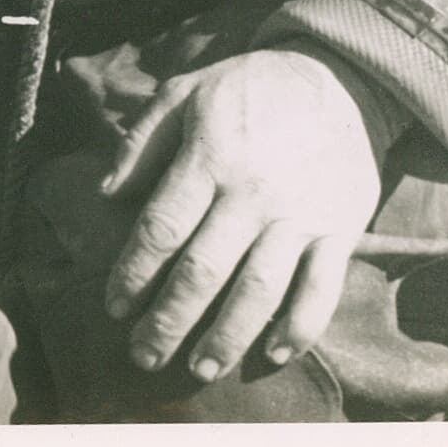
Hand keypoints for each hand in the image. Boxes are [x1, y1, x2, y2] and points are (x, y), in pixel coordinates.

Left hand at [100, 51, 382, 381]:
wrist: (341, 77)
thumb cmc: (252, 88)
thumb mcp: (188, 91)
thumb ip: (143, 141)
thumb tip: (106, 194)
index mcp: (211, 155)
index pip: (162, 228)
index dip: (132, 273)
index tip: (114, 307)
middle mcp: (253, 192)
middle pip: (202, 271)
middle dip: (167, 322)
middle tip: (143, 357)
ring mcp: (300, 215)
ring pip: (258, 291)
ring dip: (225, 338)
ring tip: (199, 369)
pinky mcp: (339, 231)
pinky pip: (321, 291)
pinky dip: (299, 328)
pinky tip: (274, 354)